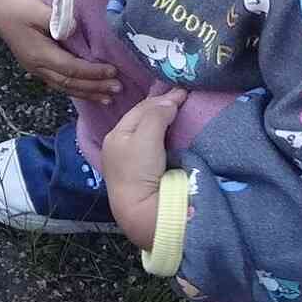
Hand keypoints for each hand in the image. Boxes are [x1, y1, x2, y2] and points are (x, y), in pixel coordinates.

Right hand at [0, 0, 123, 101]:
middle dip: (94, 87)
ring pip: (65, 87)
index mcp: (38, 54)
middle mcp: (37, 66)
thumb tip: (75, 28)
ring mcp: (36, 69)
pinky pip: (60, 83)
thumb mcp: (36, 8)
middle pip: (70, 83)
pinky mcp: (38, 67)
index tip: (112, 71)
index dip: (92, 72)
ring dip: (87, 93)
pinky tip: (88, 93)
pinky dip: (76, 89)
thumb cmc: (18, 7)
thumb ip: (55, 19)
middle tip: (117, 89)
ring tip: (107, 98)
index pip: (70, 68)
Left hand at [100, 85, 184, 245]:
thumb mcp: (145, 137)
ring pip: (149, 131)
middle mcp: (121, 144)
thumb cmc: (139, 170)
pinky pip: (155, 145)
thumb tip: (170, 101)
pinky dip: (165, 134)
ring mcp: (131, 160)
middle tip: (184, 96)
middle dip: (162, 106)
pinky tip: (175, 132)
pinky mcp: (143, 172)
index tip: (184, 90)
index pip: (141, 108)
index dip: (163, 98)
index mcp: (116, 134)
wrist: (142, 210)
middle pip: (144, 119)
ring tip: (182, 110)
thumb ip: (156, 115)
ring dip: (164, 120)